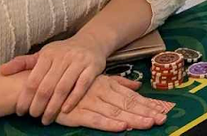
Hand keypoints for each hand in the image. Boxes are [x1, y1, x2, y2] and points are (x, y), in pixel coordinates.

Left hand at [2, 33, 107, 123]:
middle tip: (33, 117)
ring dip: (53, 107)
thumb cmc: (62, 52)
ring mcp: (79, 62)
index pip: (33, 79)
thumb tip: (1, 71)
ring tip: (46, 119)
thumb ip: (22, 63)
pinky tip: (65, 111)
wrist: (91, 41)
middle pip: (47, 86)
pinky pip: (82, 86)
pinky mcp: (93, 67)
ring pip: (63, 88)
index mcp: (48, 54)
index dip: (25, 98)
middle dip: (38, 105)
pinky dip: (73, 100)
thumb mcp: (43, 54)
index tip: (20, 111)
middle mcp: (63, 57)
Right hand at [54, 75, 172, 131]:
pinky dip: (109, 123)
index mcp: (109, 85)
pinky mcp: (77, 113)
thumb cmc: (74, 83)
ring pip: (116, 111)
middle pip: (128, 104)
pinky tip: (122, 126)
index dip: (148, 104)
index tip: (163, 110)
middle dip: (146, 112)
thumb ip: (119, 83)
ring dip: (133, 118)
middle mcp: (102, 92)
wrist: (43, 85)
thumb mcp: (99, 80)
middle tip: (162, 118)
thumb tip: (138, 85)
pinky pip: (96, 119)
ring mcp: (90, 102)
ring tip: (149, 123)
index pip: (132, 96)